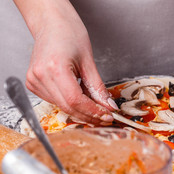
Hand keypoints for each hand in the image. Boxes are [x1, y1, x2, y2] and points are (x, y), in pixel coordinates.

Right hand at [14, 0, 117, 124]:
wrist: (51, 24)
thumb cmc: (69, 34)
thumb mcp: (89, 61)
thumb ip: (98, 87)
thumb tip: (108, 106)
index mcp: (54, 68)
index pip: (75, 101)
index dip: (93, 111)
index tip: (107, 116)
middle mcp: (41, 76)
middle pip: (68, 107)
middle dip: (89, 115)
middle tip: (105, 117)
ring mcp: (34, 81)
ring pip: (62, 106)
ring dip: (81, 110)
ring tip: (96, 107)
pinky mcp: (33, 83)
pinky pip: (55, 100)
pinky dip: (71, 103)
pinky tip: (81, 99)